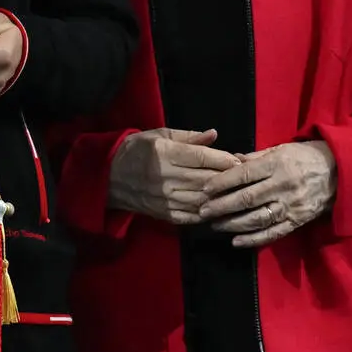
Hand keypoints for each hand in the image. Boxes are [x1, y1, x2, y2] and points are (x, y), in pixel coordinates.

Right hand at [105, 128, 241, 224]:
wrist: (107, 176)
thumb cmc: (135, 150)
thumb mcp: (159, 135)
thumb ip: (188, 136)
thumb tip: (214, 135)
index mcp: (164, 153)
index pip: (203, 157)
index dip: (225, 158)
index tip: (240, 159)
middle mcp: (165, 176)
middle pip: (207, 179)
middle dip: (228, 177)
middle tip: (244, 176)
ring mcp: (164, 198)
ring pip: (203, 199)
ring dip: (221, 197)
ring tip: (235, 192)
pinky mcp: (163, 214)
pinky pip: (192, 216)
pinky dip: (207, 212)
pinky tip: (216, 207)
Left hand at [200, 141, 337, 247]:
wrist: (342, 172)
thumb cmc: (306, 157)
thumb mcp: (282, 149)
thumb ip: (256, 157)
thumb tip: (231, 160)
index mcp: (277, 164)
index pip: (244, 175)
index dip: (222, 183)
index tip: (204, 189)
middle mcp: (283, 185)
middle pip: (247, 199)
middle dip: (221, 206)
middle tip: (202, 211)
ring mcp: (291, 205)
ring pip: (258, 218)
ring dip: (233, 224)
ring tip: (215, 225)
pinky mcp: (298, 221)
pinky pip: (274, 233)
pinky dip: (254, 239)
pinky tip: (237, 241)